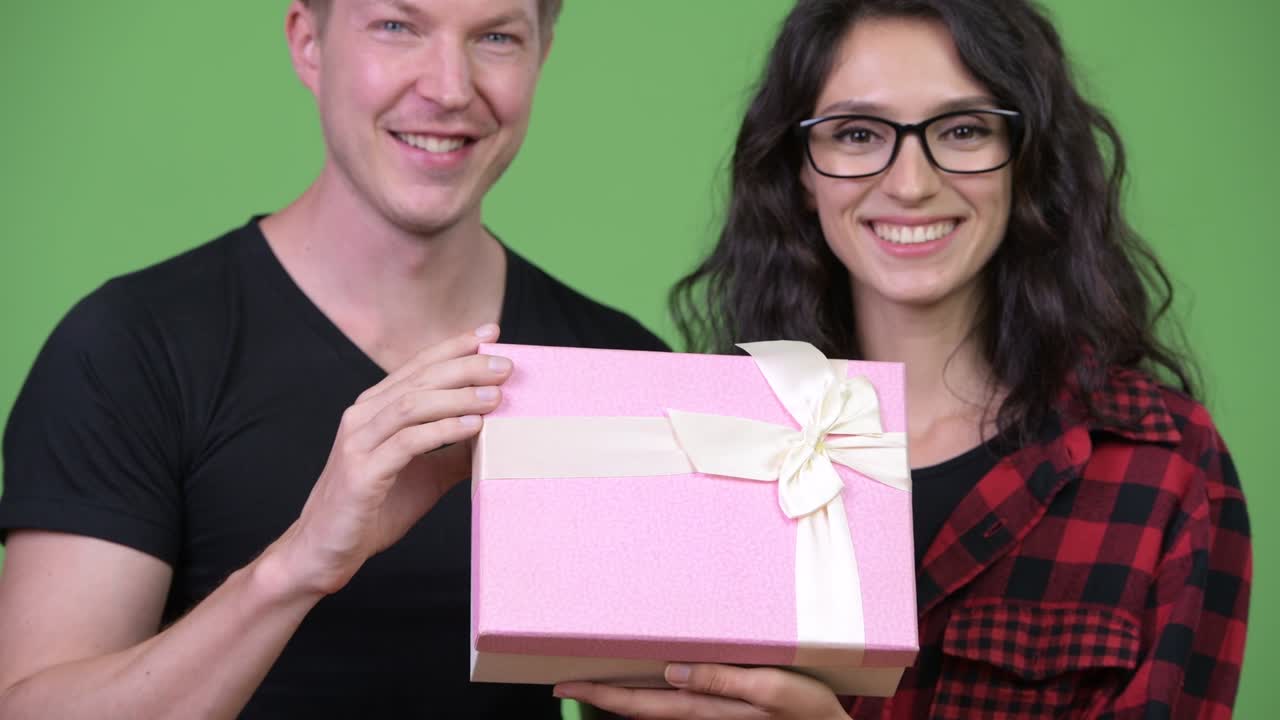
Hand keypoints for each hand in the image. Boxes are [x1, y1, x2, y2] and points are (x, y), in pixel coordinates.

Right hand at [274, 324, 510, 595]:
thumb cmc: (373, 510)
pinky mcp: (361, 473)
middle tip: (505, 365)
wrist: (325, 551)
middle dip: (465, 367)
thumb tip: (495, 436)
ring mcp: (358, 443)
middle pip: (419, 379)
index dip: (455, 346)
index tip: (491, 332)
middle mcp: (363, 417)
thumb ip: (454, 452)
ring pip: (412, 405)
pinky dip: (442, 431)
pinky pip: (406, 443)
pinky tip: (472, 428)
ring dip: (457, 397)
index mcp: (375, 410)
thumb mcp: (425, 474)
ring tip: (494, 395)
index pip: (418, 366)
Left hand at [555, 663, 847, 719]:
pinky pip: (677, 707)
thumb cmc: (810, 711)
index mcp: (706, 710)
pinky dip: (654, 698)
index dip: (601, 695)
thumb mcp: (772, 691)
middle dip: (601, 697)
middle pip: (640, 709)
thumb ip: (722, 681)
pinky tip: (649, 685)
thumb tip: (672, 672)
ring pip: (656, 709)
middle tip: (565, 682)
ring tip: (597, 680)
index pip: (640, 704)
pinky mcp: (724, 715)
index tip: (565, 684)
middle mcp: (702, 718)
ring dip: (625, 698)